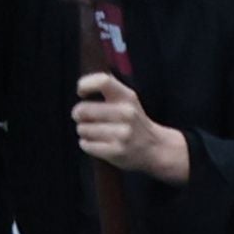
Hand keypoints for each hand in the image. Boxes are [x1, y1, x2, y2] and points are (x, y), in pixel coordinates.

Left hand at [72, 71, 190, 183]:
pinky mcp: (117, 151)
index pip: (103, 81)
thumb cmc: (133, 120)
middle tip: (82, 118)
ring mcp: (123, 134)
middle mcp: (126, 113)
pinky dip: (86, 144)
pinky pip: (87, 145)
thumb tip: (82, 85)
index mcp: (127, 96)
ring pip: (83, 129)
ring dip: (83, 131)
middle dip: (78, 114)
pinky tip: (94, 143)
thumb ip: (108, 88)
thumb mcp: (127, 99)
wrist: (154, 147)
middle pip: (84, 109)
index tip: (81, 93)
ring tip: (92, 132)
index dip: (86, 84)